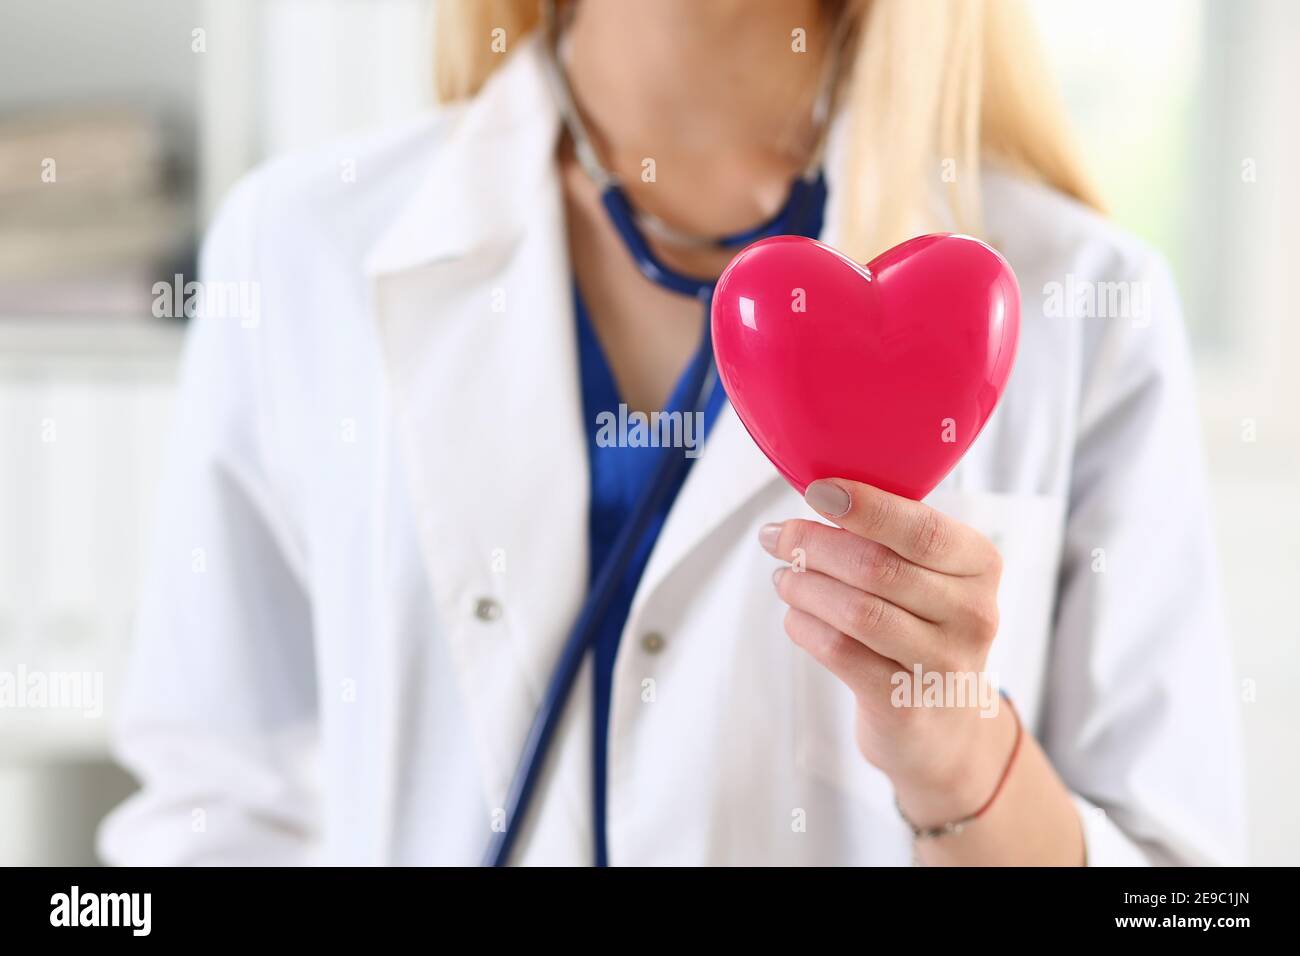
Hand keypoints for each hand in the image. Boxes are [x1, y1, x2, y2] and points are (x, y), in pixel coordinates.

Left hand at [761, 477, 1016, 828]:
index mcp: (981, 566)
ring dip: (804, 586)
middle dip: (813, 544)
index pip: (922, 529)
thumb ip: (889, 537)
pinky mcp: (905, 704)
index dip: (866, 507)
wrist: (945, 726)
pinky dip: (806, 626)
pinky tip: (793, 616)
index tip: (815, 491)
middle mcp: (973, 614)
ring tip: (782, 576)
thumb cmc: (923, 628)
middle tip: (775, 536)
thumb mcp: (930, 577)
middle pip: (877, 568)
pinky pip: (841, 652)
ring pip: (856, 611)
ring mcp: (943, 664)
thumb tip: (817, 495)